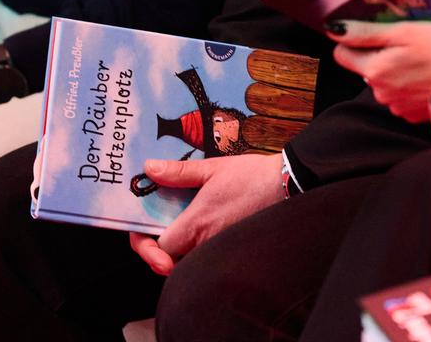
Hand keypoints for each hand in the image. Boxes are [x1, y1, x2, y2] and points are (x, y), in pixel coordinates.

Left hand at [130, 153, 283, 275]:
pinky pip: (207, 256)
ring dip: (178, 252)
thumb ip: (178, 173)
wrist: (288, 183)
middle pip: (172, 262)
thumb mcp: (212, 168)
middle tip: (153, 235)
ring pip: (189, 262)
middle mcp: (208, 241)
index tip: (141, 233)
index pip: (160, 248)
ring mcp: (222, 247)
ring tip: (175, 230)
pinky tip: (198, 229)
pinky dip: (196, 248)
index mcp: (198, 223)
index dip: (145, 244)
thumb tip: (149, 169)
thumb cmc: (253, 176)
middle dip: (159, 254)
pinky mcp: (233, 246)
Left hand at [327, 20, 430, 122]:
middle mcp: (382, 94)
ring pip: (386, 84)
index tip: (377, 35)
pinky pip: (404, 97)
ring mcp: (399, 108)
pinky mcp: (416, 116)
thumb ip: (364, 33)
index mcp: (375, 71)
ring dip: (399, 72)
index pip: (342, 55)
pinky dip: (413, 87)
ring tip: (426, 62)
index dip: (356, 42)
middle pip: (366, 70)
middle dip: (381, 57)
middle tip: (411, 46)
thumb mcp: (404, 32)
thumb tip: (332, 29)